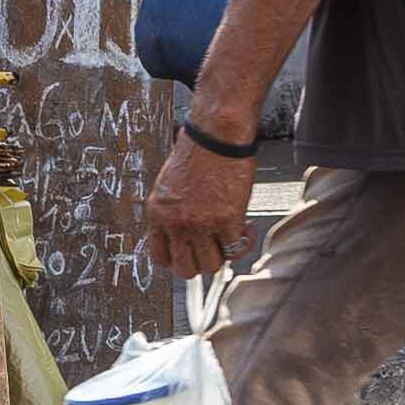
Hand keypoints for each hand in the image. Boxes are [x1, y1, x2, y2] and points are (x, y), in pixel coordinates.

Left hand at [142, 127, 261, 279]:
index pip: (160, 258)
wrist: (217, 135)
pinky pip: (236, 249)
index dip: (179, 260)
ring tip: (230, 235)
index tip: (191, 254)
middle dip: (202, 262)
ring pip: (211, 265)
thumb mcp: (170, 186)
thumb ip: (173, 213)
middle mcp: (175, 222)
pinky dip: (245, 242)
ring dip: (224, 254)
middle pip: (186, 269)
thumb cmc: (197, 154)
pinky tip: (246, 226)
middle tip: (214, 247)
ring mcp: (200, 223)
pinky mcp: (227, 220)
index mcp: (157, 213)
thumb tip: (185, 238)